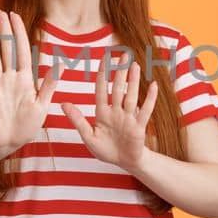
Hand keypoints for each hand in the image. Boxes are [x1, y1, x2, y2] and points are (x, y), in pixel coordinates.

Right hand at [0, 10, 59, 159]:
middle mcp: (9, 78)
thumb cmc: (26, 126)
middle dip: (4, 31)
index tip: (16, 16)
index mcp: (25, 79)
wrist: (8, 143)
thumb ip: (48, 86)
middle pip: (6, 49)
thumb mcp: (42, 106)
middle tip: (1, 12)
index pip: (22, 50)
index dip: (20, 32)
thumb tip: (60, 66)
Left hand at [62, 54, 158, 170]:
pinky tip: (154, 86)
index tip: (104, 58)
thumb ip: (77, 120)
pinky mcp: (139, 127)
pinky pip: (145, 111)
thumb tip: (63, 103)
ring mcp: (128, 118)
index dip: (102, 74)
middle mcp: (116, 112)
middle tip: (123, 55)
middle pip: (117, 89)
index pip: (101, 89)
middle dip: (119, 72)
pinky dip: (150, 99)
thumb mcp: (88, 137)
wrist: (124, 162)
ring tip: (135, 65)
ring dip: (133, 81)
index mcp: (102, 113)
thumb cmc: (106, 150)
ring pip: (131, 96)